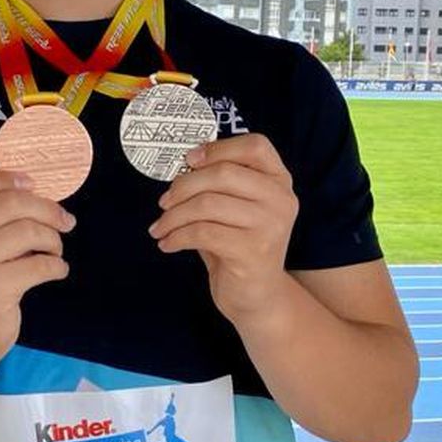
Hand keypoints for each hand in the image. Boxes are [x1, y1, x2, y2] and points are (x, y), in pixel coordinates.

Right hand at [0, 167, 73, 363]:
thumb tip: (38, 187)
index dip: (3, 177)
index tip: (31, 185)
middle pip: (9, 202)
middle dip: (47, 209)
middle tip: (65, 221)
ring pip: (28, 231)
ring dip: (54, 240)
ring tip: (55, 250)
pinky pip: (39, 264)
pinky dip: (57, 265)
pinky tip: (56, 270)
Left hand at [148, 133, 298, 320]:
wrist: (257, 295)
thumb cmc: (239, 245)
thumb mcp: (234, 207)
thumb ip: (218, 183)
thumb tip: (181, 167)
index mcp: (279, 180)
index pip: (255, 146)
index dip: (218, 148)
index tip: (188, 160)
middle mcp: (281, 199)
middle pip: (223, 173)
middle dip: (184, 185)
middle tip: (164, 202)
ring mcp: (271, 225)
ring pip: (208, 204)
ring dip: (174, 216)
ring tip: (161, 227)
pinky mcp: (253, 251)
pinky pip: (203, 233)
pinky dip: (177, 236)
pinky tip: (168, 244)